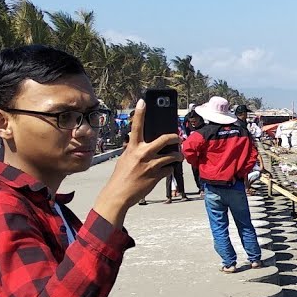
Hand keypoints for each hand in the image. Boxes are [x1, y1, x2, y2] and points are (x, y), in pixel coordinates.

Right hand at [93, 99, 181, 226]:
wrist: (118, 195)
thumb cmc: (121, 176)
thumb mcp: (125, 159)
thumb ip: (135, 151)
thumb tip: (144, 144)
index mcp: (132, 148)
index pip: (136, 126)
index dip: (140, 113)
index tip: (143, 101)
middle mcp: (142, 154)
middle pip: (164, 139)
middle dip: (174, 137)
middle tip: (177, 137)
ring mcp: (151, 165)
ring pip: (171, 156)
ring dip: (177, 155)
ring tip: (178, 156)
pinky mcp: (157, 176)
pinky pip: (169, 169)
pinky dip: (170, 169)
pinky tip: (168, 170)